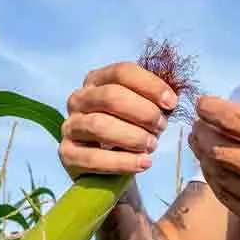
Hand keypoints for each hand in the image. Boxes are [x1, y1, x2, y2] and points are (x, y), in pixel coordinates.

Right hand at [59, 62, 177, 179]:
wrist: (112, 167)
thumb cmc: (130, 130)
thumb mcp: (141, 110)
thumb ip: (152, 100)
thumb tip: (169, 99)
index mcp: (96, 80)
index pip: (122, 72)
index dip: (150, 85)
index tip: (171, 103)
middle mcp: (78, 99)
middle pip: (110, 96)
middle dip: (143, 112)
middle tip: (161, 127)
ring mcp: (70, 126)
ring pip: (100, 126)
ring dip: (133, 136)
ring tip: (152, 145)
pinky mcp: (67, 154)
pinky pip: (94, 158)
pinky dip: (123, 162)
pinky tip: (143, 163)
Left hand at [189, 95, 239, 239]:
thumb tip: (230, 118)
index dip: (217, 112)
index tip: (202, 103)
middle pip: (228, 152)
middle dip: (204, 134)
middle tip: (197, 124)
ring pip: (224, 178)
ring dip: (205, 157)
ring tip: (199, 143)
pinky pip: (231, 202)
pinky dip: (217, 182)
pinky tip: (213, 169)